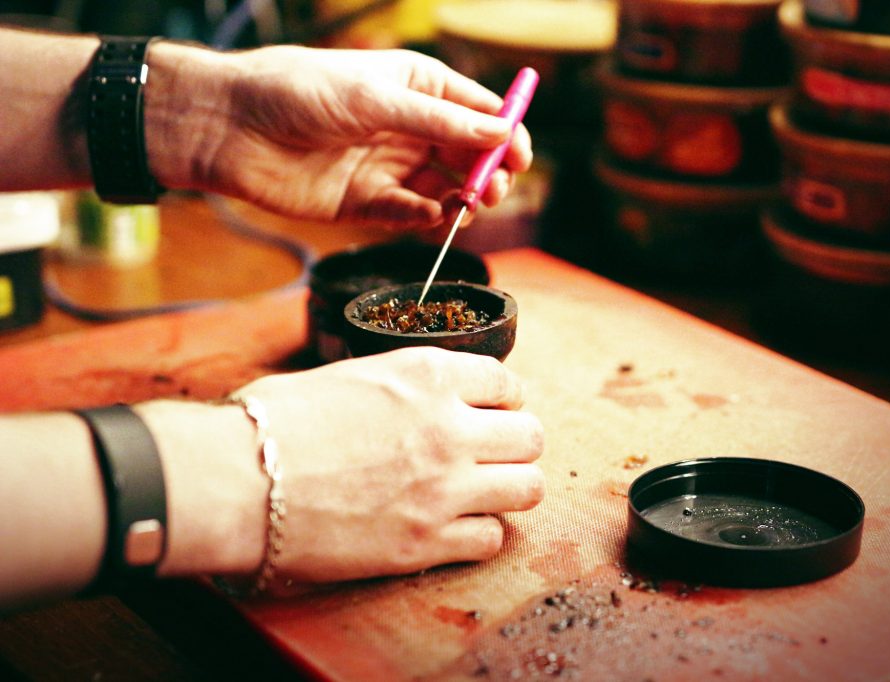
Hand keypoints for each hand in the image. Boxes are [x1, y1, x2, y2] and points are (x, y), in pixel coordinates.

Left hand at [146, 44, 532, 229]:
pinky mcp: (365, 204)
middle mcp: (408, 128)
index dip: (505, 135)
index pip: (478, 112)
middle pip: (468, 156)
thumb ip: (439, 120)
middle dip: (487, 174)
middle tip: (492, 190)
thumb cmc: (297, 91)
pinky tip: (426, 215)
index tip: (521, 158)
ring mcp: (388, 166)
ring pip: (443, 189)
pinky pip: (408, 214)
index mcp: (417, 87)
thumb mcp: (375, 97)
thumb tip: (501, 134)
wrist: (230, 127)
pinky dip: (423, 218)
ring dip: (460, 200)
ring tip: (464, 204)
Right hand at [234, 347, 544, 583]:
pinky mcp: (427, 542)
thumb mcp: (349, 375)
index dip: (501, 400)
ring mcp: (444, 488)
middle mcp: (449, 428)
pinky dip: (479, 534)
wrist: (236, 480)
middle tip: (489, 454)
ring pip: (528, 488)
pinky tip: (454, 527)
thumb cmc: (274, 422)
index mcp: (428, 375)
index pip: (507, 383)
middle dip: (514, 444)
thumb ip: (404, 386)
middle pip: (531, 436)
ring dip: (508, 489)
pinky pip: (492, 539)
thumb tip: (419, 398)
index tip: (489, 412)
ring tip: (481, 492)